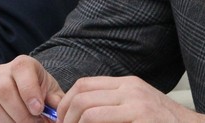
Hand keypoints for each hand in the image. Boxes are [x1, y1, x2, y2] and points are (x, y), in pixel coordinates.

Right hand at [0, 55, 64, 121]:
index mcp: (21, 65)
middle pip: (3, 89)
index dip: (29, 91)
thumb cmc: (41, 94)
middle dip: (20, 113)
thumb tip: (56, 111)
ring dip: (8, 122)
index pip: (20, 70)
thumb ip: (56, 101)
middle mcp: (0, 72)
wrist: (26, 96)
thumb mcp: (52, 93)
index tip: (38, 110)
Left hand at [56, 75, 204, 122]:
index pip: (84, 85)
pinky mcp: (141, 117)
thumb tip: (82, 115)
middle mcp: (130, 89)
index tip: (62, 122)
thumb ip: (115, 107)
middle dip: (65, 118)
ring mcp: (136, 103)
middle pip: (81, 95)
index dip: (67, 103)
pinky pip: (100, 121)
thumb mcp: (139, 108)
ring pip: (88, 111)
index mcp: (127, 85)